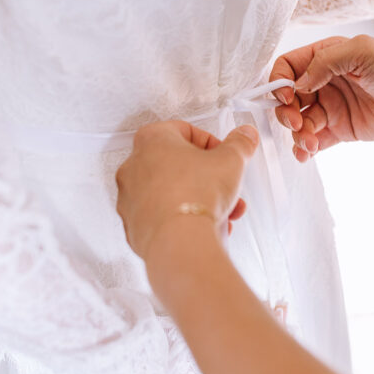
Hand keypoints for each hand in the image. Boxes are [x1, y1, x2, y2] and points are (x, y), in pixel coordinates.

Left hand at [115, 121, 259, 261]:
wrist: (180, 242)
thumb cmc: (195, 195)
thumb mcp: (231, 160)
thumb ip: (239, 143)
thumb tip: (244, 136)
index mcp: (152, 140)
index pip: (185, 131)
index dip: (211, 144)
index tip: (224, 156)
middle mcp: (133, 166)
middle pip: (178, 166)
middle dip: (209, 179)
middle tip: (226, 187)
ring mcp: (130, 198)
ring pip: (171, 193)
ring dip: (200, 200)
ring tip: (223, 212)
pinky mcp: (134, 226)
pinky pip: (163, 217)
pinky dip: (183, 220)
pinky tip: (206, 227)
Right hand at [270, 35, 373, 161]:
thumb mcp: (361, 52)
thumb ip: (325, 62)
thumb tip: (298, 84)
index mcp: (325, 57)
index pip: (287, 67)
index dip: (280, 82)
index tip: (288, 98)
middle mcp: (324, 81)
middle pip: (288, 98)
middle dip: (286, 113)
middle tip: (296, 124)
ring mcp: (331, 107)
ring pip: (299, 122)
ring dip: (297, 134)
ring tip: (310, 144)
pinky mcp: (340, 130)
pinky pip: (314, 140)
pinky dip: (304, 148)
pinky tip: (306, 154)